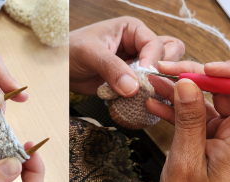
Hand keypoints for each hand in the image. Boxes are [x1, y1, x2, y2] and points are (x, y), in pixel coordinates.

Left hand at [69, 16, 183, 96]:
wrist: (59, 70)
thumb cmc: (71, 51)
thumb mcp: (89, 54)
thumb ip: (111, 68)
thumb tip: (132, 88)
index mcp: (133, 29)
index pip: (156, 44)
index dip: (153, 61)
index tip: (145, 78)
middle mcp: (140, 45)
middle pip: (170, 54)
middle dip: (164, 69)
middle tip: (151, 85)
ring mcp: (138, 64)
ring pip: (164, 72)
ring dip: (158, 84)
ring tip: (145, 95)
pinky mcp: (133, 82)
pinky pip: (149, 88)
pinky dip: (148, 96)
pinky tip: (139, 104)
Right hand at [144, 60, 229, 181]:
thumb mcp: (186, 160)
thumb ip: (188, 120)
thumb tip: (188, 83)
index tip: (208, 68)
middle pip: (229, 89)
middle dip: (198, 74)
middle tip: (167, 70)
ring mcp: (224, 134)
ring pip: (208, 98)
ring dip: (181, 87)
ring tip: (154, 80)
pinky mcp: (209, 137)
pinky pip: (195, 113)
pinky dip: (175, 106)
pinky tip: (154, 101)